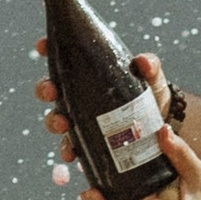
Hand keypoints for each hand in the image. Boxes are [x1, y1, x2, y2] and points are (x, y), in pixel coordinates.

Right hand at [34, 43, 168, 158]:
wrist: (158, 133)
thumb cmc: (149, 101)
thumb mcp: (152, 82)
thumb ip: (150, 68)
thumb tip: (142, 61)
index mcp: (89, 75)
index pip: (63, 59)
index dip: (48, 50)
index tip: (42, 46)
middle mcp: (78, 97)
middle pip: (50, 89)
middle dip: (45, 89)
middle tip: (52, 91)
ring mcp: (79, 121)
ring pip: (55, 118)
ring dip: (53, 121)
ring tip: (63, 124)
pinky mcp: (86, 144)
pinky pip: (70, 147)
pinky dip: (67, 150)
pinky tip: (72, 153)